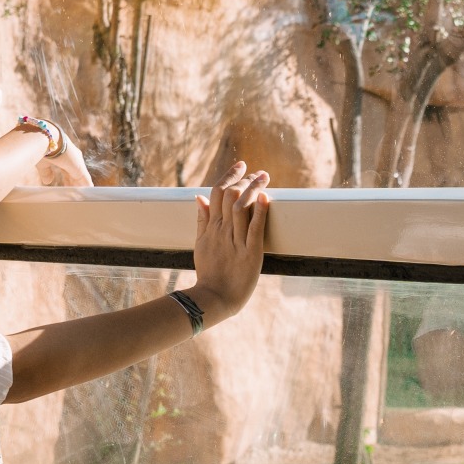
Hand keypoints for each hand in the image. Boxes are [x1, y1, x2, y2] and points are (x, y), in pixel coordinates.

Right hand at [189, 162, 270, 324]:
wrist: (214, 298)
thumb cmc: (209, 273)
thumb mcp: (200, 244)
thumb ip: (201, 220)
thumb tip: (198, 197)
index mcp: (211, 227)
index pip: (216, 192)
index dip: (229, 175)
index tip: (241, 165)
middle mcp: (222, 230)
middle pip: (230, 195)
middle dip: (245, 179)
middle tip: (258, 173)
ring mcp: (235, 241)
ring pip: (241, 207)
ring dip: (254, 189)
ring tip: (264, 178)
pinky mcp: (250, 253)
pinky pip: (254, 228)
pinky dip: (260, 211)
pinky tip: (265, 197)